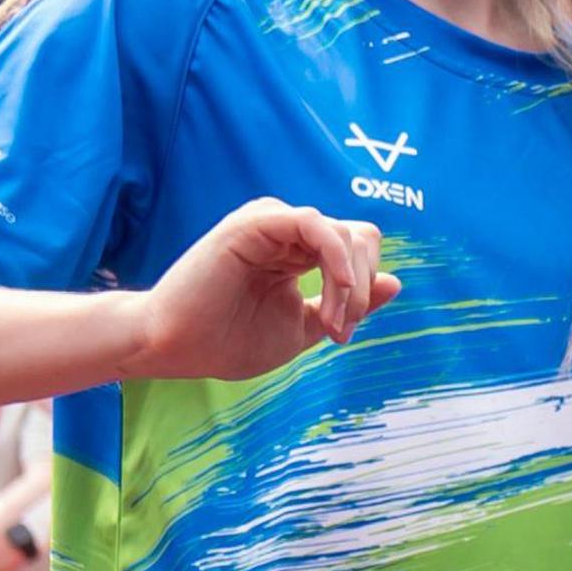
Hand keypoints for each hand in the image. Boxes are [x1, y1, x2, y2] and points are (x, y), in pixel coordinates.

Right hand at [128, 199, 396, 383]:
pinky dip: (336, 260)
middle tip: (337, 330)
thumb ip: (347, 304)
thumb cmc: (229, 340)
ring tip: (329, 322)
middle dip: (361, 290)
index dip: (363, 291)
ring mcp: (271, 223)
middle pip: (362, 239)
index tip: (340, 335)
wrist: (176, 347)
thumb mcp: (304, 327)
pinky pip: (316, 224)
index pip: (360, 249)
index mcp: (300, 252)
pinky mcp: (255, 223)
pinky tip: (332, 292)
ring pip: (345, 233)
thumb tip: (395, 281)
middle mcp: (288, 232)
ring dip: (349, 284)